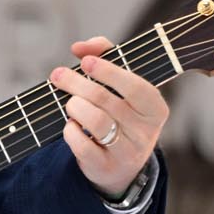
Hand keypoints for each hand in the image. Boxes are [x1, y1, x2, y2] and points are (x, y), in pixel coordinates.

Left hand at [50, 36, 168, 199]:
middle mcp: (145, 131)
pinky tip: (71, 125)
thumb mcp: (121, 86)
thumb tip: (80, 46)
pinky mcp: (106, 167)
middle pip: (106, 101)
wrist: (123, 164)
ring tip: (70, 103)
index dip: (109, 72)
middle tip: (58, 75)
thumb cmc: (120, 113)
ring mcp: (127, 152)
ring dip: (75, 107)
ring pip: (96, 122)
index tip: (85, 61)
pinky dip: (71, 132)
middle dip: (77, 84)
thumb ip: (105, 56)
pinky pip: (83, 146)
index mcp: (155, 108)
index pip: (135, 86)